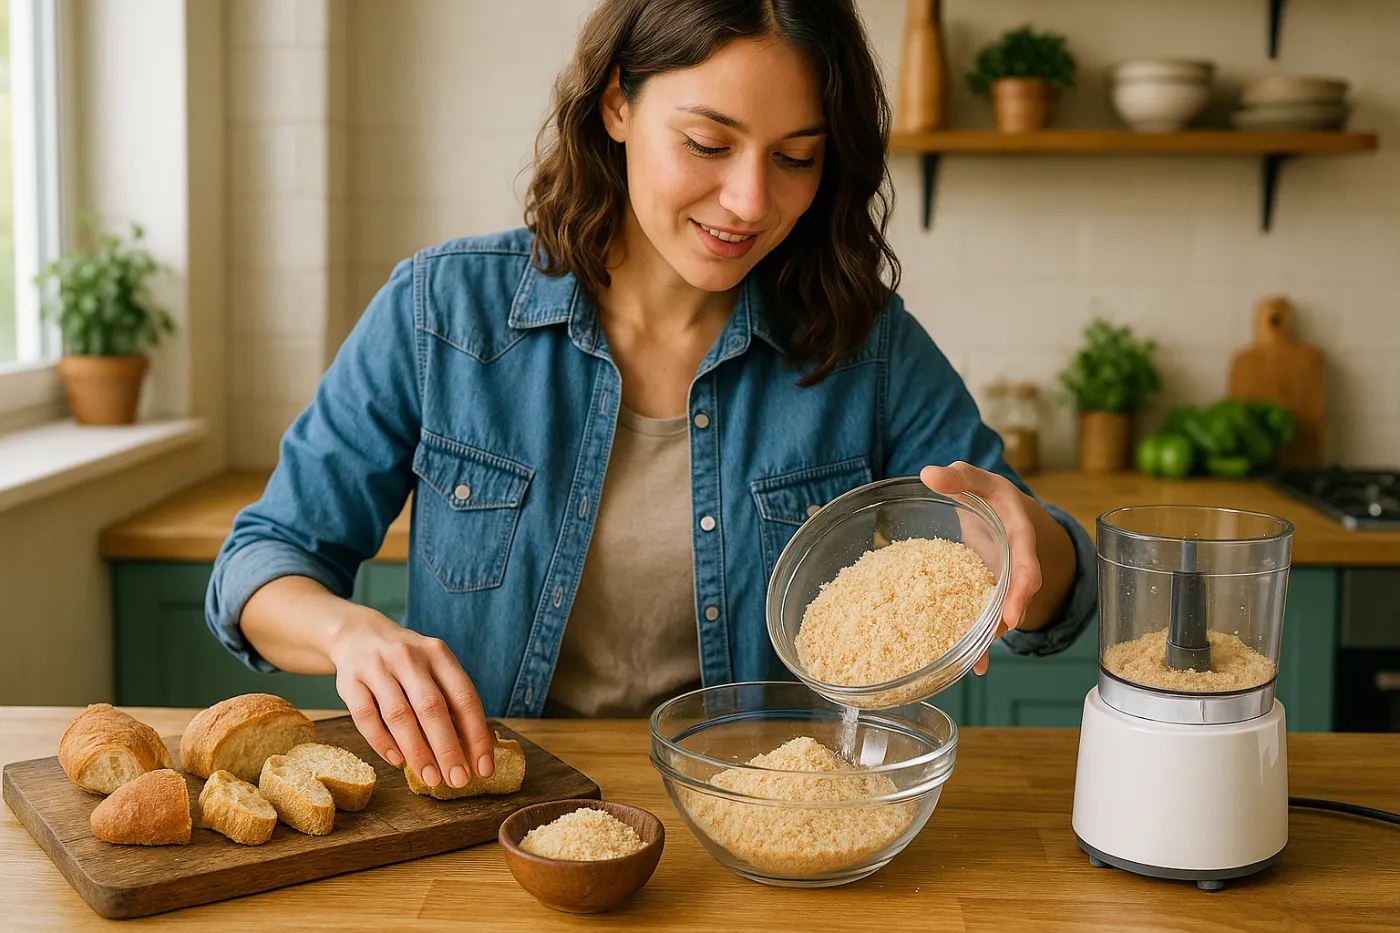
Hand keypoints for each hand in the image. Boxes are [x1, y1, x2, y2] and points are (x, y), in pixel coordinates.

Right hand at [327, 607, 494, 787]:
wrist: (358, 634)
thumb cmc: (407, 662)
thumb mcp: (434, 667)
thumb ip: (451, 701)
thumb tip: (473, 751)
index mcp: (439, 655)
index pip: (464, 698)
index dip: (476, 736)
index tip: (483, 769)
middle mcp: (410, 657)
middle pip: (432, 708)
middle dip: (448, 749)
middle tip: (457, 780)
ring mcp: (377, 668)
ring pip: (399, 715)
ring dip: (417, 752)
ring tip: (430, 778)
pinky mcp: (350, 681)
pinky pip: (366, 717)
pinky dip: (383, 742)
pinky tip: (397, 761)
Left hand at [919, 461, 1043, 674]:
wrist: (1003, 513)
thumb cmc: (991, 496)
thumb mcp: (979, 479)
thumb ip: (959, 475)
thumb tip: (929, 473)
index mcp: (1019, 534)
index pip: (1026, 560)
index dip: (1022, 585)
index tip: (1014, 609)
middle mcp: (1015, 563)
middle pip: (1016, 595)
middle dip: (1008, 617)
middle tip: (998, 636)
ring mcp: (1002, 582)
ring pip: (1000, 613)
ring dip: (989, 638)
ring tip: (976, 664)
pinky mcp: (986, 594)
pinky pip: (983, 616)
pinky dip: (976, 640)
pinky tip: (967, 665)